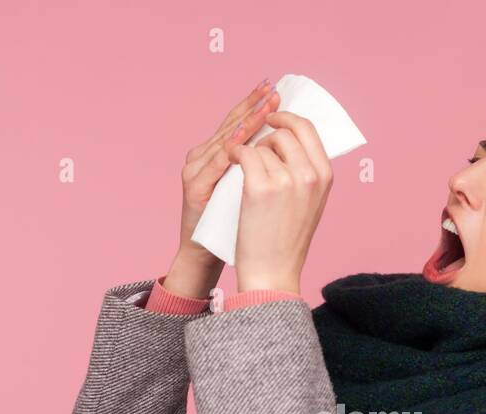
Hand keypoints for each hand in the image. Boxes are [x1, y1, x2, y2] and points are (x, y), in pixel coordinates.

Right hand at [168, 80, 281, 295]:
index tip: (275, 89)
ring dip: (244, 122)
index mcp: (216, 153)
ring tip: (262, 108)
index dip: (256, 104)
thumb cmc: (235, 224)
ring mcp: (195, 170)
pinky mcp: (193, 188)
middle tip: (271, 90)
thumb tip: (292, 148)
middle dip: (253, 106)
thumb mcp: (252, 190)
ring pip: (223, 139)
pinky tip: (245, 142)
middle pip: (231, 124)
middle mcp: (202, 155)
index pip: (239, 122)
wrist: (207, 253)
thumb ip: (262, 167)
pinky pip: (214, 166)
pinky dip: (230, 151)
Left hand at [226, 111, 333, 295]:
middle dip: (266, 135)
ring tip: (244, 170)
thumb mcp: (310, 203)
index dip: (287, 118)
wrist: (273, 272)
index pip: (308, 129)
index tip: (272, 118)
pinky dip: (234, 152)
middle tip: (255, 151)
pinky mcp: (260, 187)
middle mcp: (309, 175)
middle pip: (285, 132)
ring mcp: (286, 180)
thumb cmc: (287, 241)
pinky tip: (230, 159)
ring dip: (249, 150)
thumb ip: (307, 173)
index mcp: (325, 176)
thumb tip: (292, 142)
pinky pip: (244, 153)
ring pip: (263, 145)